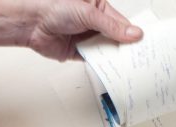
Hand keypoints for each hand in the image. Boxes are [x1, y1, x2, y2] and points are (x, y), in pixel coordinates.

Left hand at [0, 0, 142, 60]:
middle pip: (116, 38)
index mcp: (99, 8)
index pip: (121, 23)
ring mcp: (88, 38)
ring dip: (115, 58)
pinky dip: (103, 65)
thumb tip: (133, 33)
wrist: (31, 23)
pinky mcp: (80, 53)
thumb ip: (111, 26)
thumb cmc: (54, 7)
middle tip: (139, 58)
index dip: (132, 34)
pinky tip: (113, 70)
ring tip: (129, 67)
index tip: (144, 44)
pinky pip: (96, 60)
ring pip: (107, 50)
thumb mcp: (88, 13)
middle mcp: (94, 23)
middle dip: (125, 48)